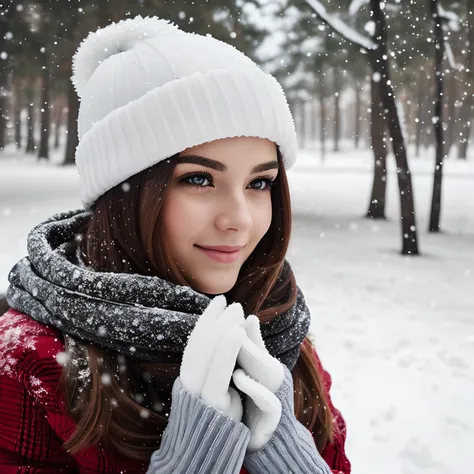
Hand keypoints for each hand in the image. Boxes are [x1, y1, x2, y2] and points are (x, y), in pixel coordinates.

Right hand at [180, 295, 245, 420]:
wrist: (206, 455)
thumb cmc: (215, 419)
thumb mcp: (215, 389)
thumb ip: (216, 366)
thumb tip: (222, 339)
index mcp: (189, 377)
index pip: (196, 342)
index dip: (207, 320)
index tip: (218, 303)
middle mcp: (190, 382)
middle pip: (200, 343)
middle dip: (216, 320)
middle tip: (230, 302)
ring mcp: (199, 393)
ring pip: (206, 353)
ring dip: (222, 328)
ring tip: (236, 311)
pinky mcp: (213, 404)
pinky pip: (218, 373)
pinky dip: (226, 351)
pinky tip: (237, 333)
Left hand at [232, 315, 284, 451]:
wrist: (265, 439)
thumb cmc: (256, 399)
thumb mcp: (252, 371)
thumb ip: (252, 346)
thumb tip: (250, 317)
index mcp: (263, 364)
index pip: (251, 341)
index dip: (239, 324)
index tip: (228, 306)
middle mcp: (272, 377)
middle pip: (259, 352)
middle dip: (245, 334)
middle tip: (232, 317)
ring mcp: (275, 396)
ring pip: (267, 372)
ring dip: (252, 355)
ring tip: (236, 339)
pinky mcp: (274, 418)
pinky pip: (269, 402)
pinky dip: (255, 388)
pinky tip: (239, 377)